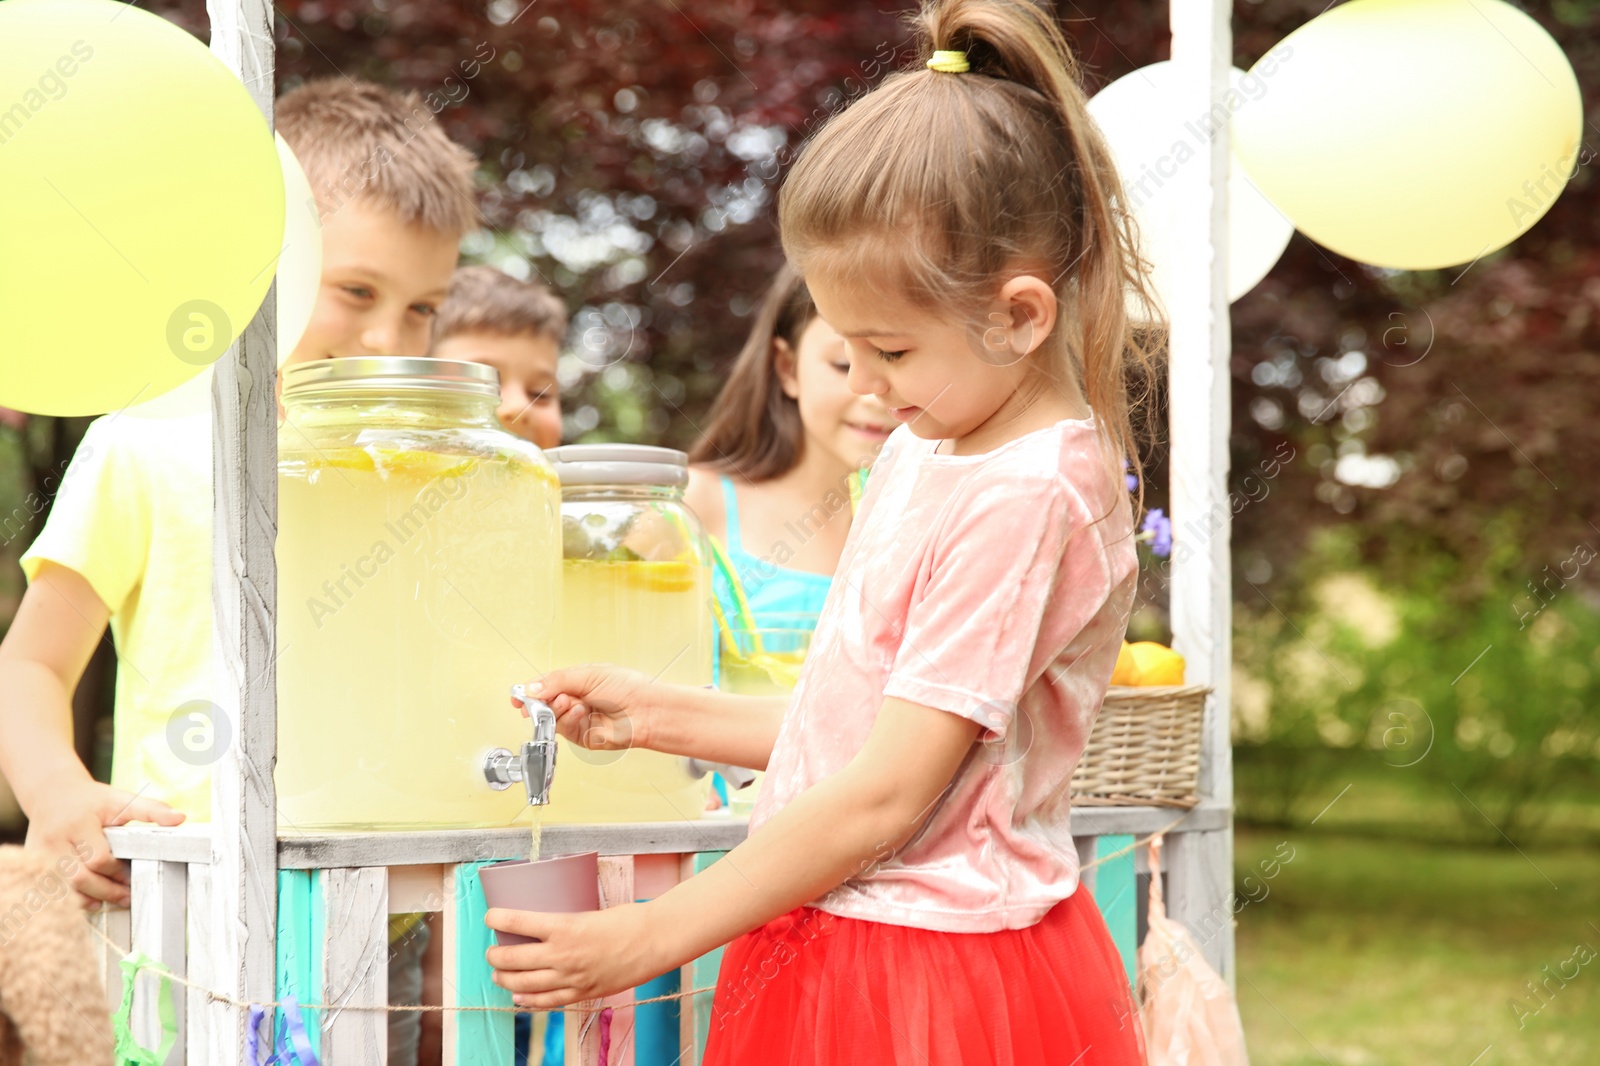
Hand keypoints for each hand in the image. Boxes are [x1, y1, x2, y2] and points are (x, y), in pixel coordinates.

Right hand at [24, 780, 184, 908]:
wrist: (52, 793)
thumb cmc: (93, 801)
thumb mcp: (122, 799)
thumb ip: (151, 810)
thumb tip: (181, 819)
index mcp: (79, 823)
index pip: (98, 858)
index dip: (117, 872)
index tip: (132, 877)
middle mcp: (55, 840)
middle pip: (79, 878)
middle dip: (105, 891)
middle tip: (126, 897)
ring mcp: (39, 854)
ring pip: (62, 889)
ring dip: (87, 900)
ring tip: (109, 902)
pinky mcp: (31, 863)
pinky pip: (50, 890)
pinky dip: (70, 899)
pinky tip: (89, 900)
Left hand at [485, 901, 671, 1008]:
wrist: (655, 941)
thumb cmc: (628, 920)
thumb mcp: (591, 911)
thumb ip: (567, 922)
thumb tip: (548, 925)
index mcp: (564, 926)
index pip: (517, 922)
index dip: (496, 919)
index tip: (490, 917)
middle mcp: (562, 954)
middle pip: (512, 959)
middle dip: (495, 956)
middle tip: (492, 951)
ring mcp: (571, 978)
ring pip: (524, 985)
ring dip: (505, 980)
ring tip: (498, 975)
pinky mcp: (582, 992)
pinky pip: (547, 1002)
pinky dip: (529, 1001)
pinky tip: (520, 999)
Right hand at [514, 665, 657, 752]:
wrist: (647, 710)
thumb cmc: (629, 687)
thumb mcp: (589, 674)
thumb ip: (557, 681)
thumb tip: (531, 687)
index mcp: (576, 682)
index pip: (545, 687)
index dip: (529, 692)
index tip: (518, 696)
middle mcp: (575, 701)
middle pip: (543, 704)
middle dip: (545, 700)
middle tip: (554, 696)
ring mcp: (578, 719)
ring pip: (551, 718)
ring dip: (559, 709)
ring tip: (576, 702)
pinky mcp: (582, 737)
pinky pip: (564, 730)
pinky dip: (570, 720)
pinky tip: (582, 713)